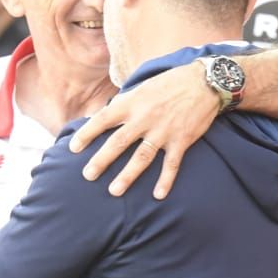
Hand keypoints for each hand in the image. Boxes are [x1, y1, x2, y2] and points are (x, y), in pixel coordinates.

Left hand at [68, 64, 216, 200]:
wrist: (204, 82)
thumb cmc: (169, 84)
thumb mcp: (142, 88)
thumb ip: (123, 103)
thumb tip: (101, 117)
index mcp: (132, 103)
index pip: (103, 119)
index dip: (86, 134)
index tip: (73, 149)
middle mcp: (145, 117)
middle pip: (118, 142)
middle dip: (102, 160)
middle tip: (88, 176)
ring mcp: (164, 131)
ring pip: (142, 157)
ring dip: (128, 175)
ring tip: (114, 191)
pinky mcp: (181, 140)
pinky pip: (172, 164)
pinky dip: (165, 180)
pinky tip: (158, 195)